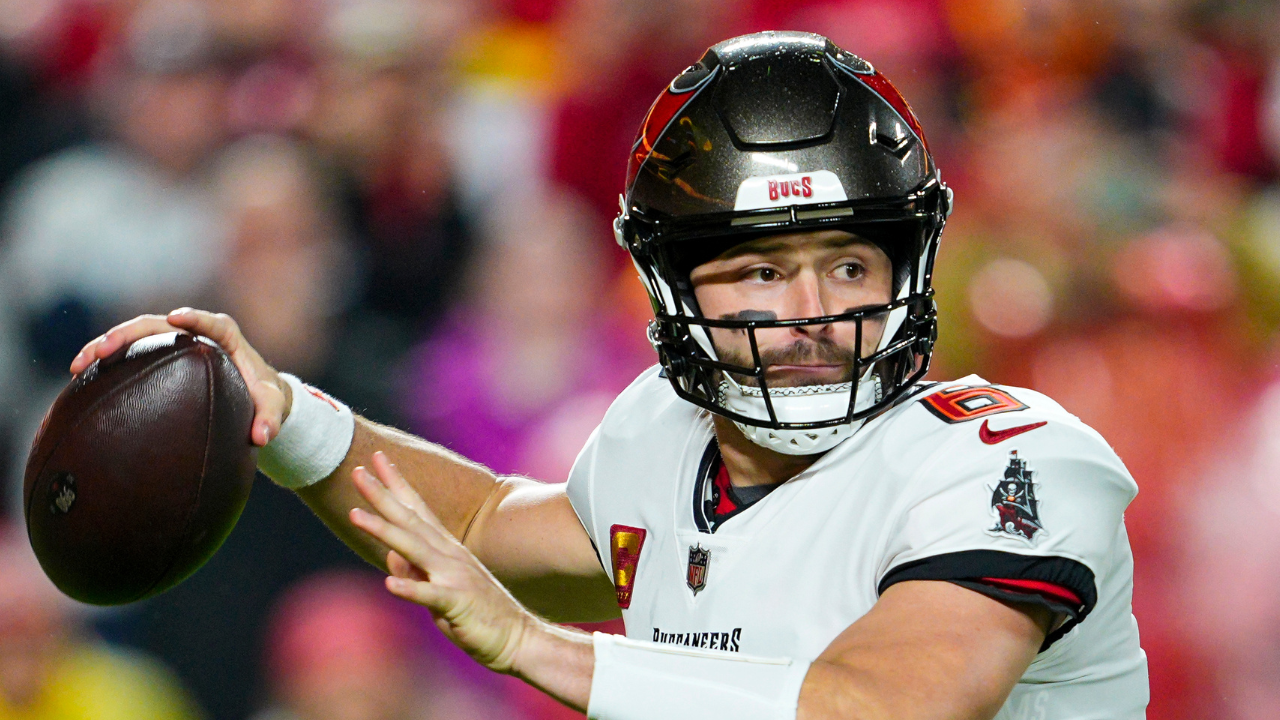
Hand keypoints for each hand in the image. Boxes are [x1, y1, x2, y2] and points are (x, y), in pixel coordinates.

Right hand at [69, 308, 290, 445]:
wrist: (255, 393)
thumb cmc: (264, 395)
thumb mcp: (273, 406)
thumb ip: (271, 419)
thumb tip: (262, 437)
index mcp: (227, 337)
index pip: (212, 323)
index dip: (195, 318)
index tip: (176, 317)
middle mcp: (196, 334)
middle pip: (159, 324)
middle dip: (128, 333)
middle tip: (102, 349)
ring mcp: (175, 342)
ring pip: (137, 335)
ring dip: (106, 344)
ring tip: (79, 364)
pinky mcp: (160, 355)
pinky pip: (131, 353)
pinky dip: (107, 361)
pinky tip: (81, 377)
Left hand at [348, 452, 535, 673]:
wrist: (517, 638)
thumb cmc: (477, 614)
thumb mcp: (440, 588)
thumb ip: (416, 570)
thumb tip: (390, 556)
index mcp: (445, 549)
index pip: (417, 509)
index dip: (396, 484)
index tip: (376, 459)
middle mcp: (449, 555)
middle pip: (410, 520)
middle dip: (382, 495)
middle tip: (357, 470)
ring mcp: (454, 576)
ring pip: (414, 548)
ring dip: (384, 530)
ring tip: (355, 515)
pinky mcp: (458, 603)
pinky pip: (431, 595)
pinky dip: (410, 588)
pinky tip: (388, 584)